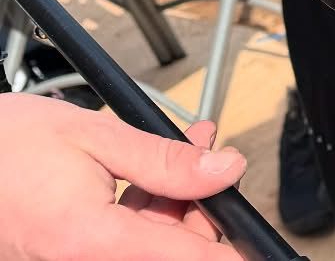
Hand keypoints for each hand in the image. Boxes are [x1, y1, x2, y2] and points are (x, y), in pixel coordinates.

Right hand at [0, 94, 244, 259]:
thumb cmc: (8, 146)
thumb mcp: (95, 137)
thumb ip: (164, 160)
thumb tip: (224, 169)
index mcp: (89, 242)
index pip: (183, 259)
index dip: (227, 254)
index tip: (259, 251)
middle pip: (168, 254)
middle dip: (202, 210)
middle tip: (214, 158)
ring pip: (145, 249)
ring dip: (175, 205)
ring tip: (188, 149)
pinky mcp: (61, 258)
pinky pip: (116, 246)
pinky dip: (144, 212)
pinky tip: (155, 172)